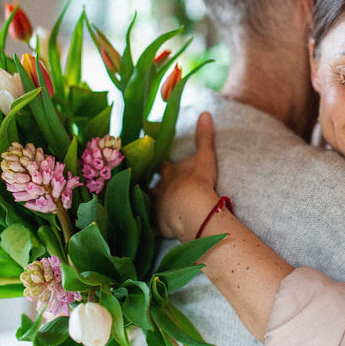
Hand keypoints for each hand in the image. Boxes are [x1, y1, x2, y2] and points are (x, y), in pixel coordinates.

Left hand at [150, 111, 220, 239]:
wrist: (192, 206)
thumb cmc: (198, 181)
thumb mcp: (205, 157)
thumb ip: (204, 136)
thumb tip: (205, 112)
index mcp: (169, 173)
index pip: (162, 167)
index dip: (159, 165)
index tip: (155, 163)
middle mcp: (158, 189)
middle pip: (148, 186)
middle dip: (146, 186)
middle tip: (142, 186)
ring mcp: (155, 208)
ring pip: (144, 206)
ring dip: (143, 206)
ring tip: (138, 208)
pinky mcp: (156, 225)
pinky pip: (148, 228)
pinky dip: (145, 229)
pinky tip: (139, 232)